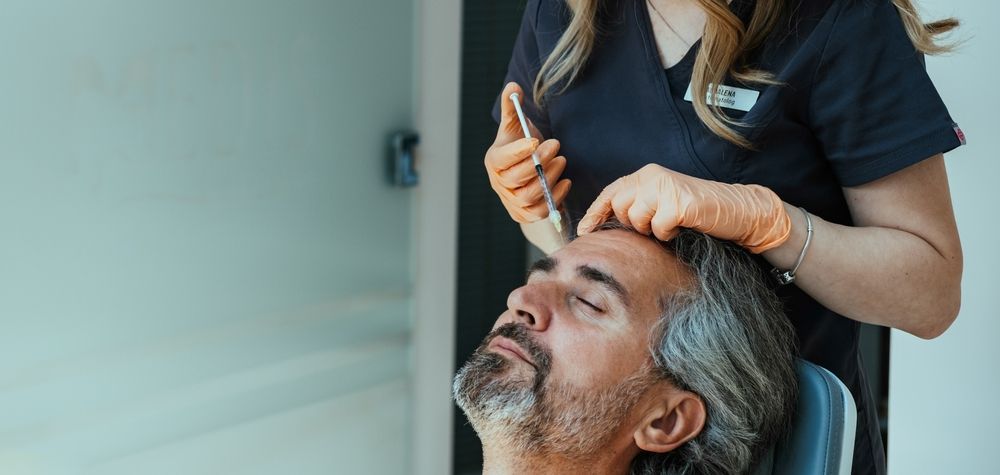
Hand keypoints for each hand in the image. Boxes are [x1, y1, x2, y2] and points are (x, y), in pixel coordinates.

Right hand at [485, 82, 570, 222]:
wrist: (525, 175)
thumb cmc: (520, 147)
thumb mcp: (516, 127)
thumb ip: (513, 108)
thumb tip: (514, 87)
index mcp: (494, 161)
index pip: (502, 160)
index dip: (518, 151)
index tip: (535, 140)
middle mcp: (499, 183)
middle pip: (517, 178)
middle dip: (539, 162)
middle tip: (556, 145)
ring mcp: (511, 201)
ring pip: (530, 195)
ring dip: (549, 177)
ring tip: (562, 161)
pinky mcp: (525, 215)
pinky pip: (541, 211)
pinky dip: (555, 197)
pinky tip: (566, 181)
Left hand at [577, 164, 790, 252]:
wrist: (736, 209)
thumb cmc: (697, 211)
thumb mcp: (661, 203)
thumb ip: (637, 205)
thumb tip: (603, 226)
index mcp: (646, 175)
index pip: (611, 192)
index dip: (595, 213)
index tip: (584, 231)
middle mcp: (653, 176)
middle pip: (620, 207)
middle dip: (632, 224)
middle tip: (654, 226)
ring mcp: (665, 187)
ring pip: (637, 219)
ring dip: (651, 230)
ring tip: (671, 225)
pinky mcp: (678, 203)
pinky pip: (658, 229)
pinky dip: (668, 234)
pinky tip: (682, 227)